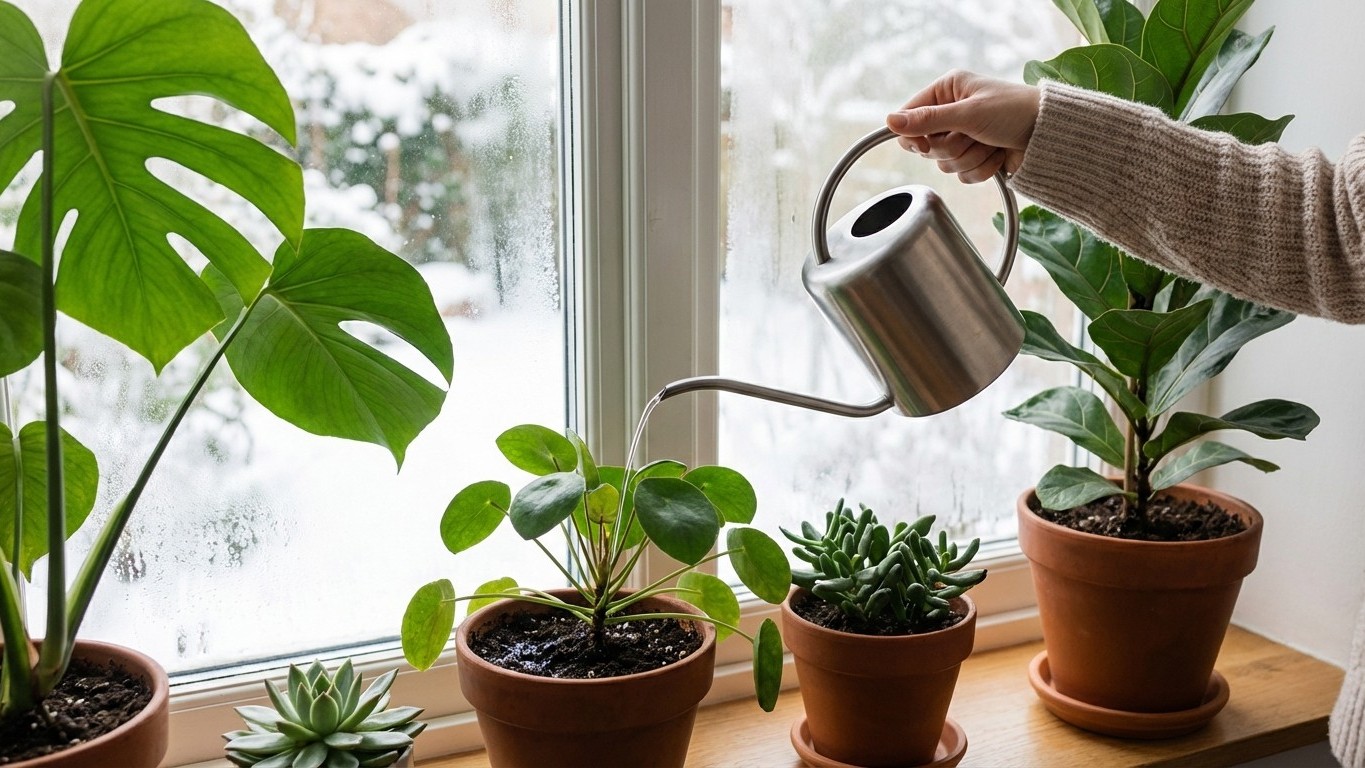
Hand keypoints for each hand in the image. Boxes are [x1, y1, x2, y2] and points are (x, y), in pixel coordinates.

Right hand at [886, 70, 1040, 182]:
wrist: (1050, 134)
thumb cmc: (1014, 111)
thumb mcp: (968, 114)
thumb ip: (927, 120)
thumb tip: (889, 121)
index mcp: (947, 90)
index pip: (910, 117)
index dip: (914, 136)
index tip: (925, 145)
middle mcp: (953, 112)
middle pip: (927, 146)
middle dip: (953, 147)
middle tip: (973, 136)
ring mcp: (965, 136)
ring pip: (945, 164)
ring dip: (970, 158)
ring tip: (991, 143)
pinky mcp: (976, 156)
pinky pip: (962, 175)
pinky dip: (981, 169)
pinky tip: (998, 155)